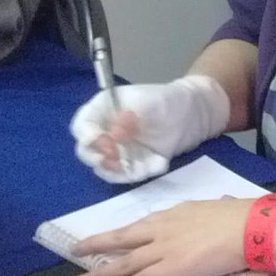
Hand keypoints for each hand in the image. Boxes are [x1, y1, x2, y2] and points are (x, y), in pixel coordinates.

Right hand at [68, 75, 230, 182]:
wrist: (193, 114)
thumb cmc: (168, 100)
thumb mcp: (151, 102)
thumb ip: (132, 115)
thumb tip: (114, 132)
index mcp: (103, 110)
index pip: (83, 125)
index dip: (87, 135)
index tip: (102, 141)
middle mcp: (105, 132)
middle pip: (87, 151)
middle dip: (98, 157)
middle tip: (117, 157)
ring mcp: (118, 150)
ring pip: (106, 168)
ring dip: (120, 171)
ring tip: (145, 164)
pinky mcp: (133, 163)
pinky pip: (129, 175)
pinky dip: (142, 173)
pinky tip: (161, 163)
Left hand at [70, 197, 249, 275]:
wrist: (250, 227)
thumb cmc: (244, 217)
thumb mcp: (221, 207)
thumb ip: (212, 214)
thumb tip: (223, 208)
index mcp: (176, 213)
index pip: (145, 225)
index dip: (127, 233)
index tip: (116, 237)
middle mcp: (162, 229)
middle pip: (123, 239)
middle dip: (98, 245)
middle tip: (77, 249)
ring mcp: (162, 249)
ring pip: (122, 262)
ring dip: (99, 272)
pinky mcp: (167, 270)